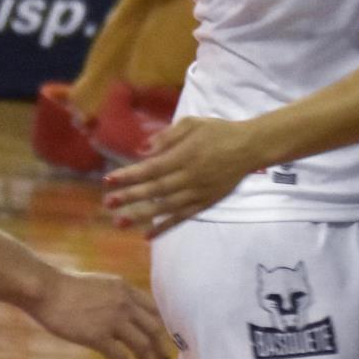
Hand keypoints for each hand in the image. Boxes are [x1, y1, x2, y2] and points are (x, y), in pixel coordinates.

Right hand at [26, 268, 170, 358]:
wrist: (47, 290)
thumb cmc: (65, 287)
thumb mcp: (99, 285)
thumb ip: (114, 297)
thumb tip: (122, 313)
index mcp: (125, 289)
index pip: (154, 310)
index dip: (162, 327)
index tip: (164, 340)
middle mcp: (125, 303)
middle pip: (154, 329)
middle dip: (162, 348)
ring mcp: (113, 319)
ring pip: (142, 346)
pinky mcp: (98, 336)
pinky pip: (121, 358)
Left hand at [103, 117, 260, 236]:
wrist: (250, 147)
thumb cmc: (219, 132)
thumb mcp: (193, 124)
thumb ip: (167, 137)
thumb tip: (143, 151)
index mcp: (184, 155)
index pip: (151, 168)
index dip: (129, 175)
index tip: (109, 181)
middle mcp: (189, 176)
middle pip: (155, 189)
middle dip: (129, 197)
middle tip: (108, 204)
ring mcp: (197, 192)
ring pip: (165, 207)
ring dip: (141, 215)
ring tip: (119, 222)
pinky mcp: (205, 203)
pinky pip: (182, 217)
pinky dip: (165, 226)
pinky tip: (148, 234)